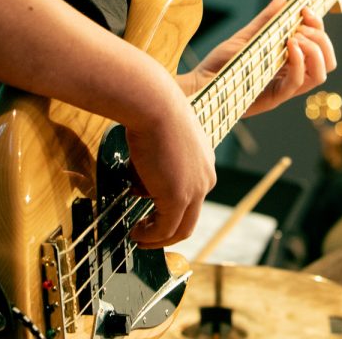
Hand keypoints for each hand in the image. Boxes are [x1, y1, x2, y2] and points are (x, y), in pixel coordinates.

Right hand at [125, 85, 215, 247]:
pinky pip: (166, 229)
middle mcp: (206, 178)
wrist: (154, 104)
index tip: (149, 210)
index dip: (170, 207)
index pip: (192, 195)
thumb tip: (140, 185)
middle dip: (167, 229)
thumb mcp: (161, 139)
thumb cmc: (153, 112)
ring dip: (157, 237)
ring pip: (181, 228)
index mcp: (204, 162)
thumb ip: (157, 163)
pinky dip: (150, 237)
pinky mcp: (179, 197)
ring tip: (138, 237)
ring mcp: (195, 189)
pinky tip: (135, 234)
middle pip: (190, 217)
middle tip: (145, 233)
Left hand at [179, 0, 335, 117]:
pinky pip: (297, 83)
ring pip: (320, 74)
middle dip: (321, 38)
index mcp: (289, 61)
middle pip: (327, 61)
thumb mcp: (246, 36)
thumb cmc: (221, 63)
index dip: (319, 26)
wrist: (199, 83)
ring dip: (314, 50)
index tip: (305, 9)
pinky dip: (299, 62)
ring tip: (295, 37)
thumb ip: (266, 20)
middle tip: (301, 26)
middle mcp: (291, 75)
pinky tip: (288, 45)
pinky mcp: (273, 98)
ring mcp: (284, 88)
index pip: (319, 46)